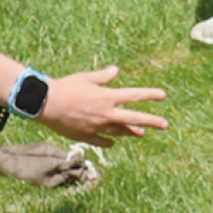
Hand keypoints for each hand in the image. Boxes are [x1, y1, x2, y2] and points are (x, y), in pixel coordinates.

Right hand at [36, 65, 168, 147]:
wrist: (46, 104)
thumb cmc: (66, 86)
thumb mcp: (86, 77)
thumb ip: (103, 76)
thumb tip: (115, 70)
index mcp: (108, 97)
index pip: (134, 96)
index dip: (150, 95)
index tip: (163, 96)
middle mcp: (106, 114)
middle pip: (134, 118)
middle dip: (152, 121)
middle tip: (165, 124)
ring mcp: (97, 127)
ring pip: (119, 131)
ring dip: (131, 131)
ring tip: (141, 133)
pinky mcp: (86, 136)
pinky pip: (102, 141)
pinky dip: (109, 141)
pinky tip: (113, 142)